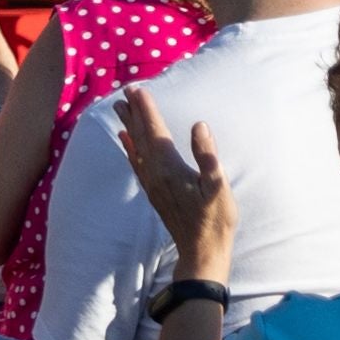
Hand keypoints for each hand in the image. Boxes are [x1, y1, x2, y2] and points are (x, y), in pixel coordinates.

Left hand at [111, 91, 237, 281]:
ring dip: (129, 126)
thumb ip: (207, 155)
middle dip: (135, 112)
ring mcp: (152, 183)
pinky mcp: (154, 191)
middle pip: (141, 137)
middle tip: (126, 90)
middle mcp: (155, 173)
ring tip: (121, 109)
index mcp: (170, 168)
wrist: (201, 250)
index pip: (155, 132)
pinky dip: (129, 148)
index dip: (147, 110)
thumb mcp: (218, 186)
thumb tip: (199, 125)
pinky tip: (125, 140)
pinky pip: (136, 163)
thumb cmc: (215, 219)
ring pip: (135, 148)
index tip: (138, 89)